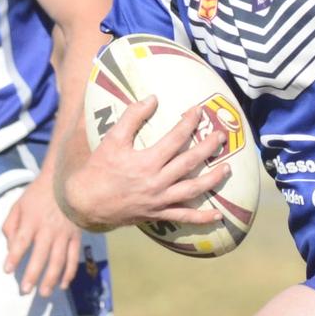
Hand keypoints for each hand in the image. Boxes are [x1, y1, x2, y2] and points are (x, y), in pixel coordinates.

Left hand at [2, 172, 81, 296]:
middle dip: (32, 275)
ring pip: (58, 260)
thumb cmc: (38, 195)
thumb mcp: (18, 205)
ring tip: (43, 293)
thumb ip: (10, 226)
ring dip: (51, 279)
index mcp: (32, 220)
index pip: (21, 242)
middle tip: (24, 291)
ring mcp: (64, 234)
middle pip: (40, 256)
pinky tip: (63, 284)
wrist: (64, 181)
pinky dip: (69, 272)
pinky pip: (73, 257)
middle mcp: (48, 229)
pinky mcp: (75, 236)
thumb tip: (10, 248)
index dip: (14, 257)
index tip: (8, 270)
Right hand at [62, 96, 229, 231]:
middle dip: (208, 148)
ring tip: (228, 168)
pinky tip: (217, 215)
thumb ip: (132, 116)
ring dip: (212, 180)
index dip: (189, 123)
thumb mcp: (112, 139)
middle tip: (222, 136)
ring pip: (192, 190)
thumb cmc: (99, 168)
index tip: (199, 111)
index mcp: (146, 162)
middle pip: (189, 163)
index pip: (175, 138)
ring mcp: (159, 201)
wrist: (86, 203)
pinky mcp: (158, 214)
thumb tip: (153, 98)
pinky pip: (183, 217)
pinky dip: (201, 218)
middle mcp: (156, 182)